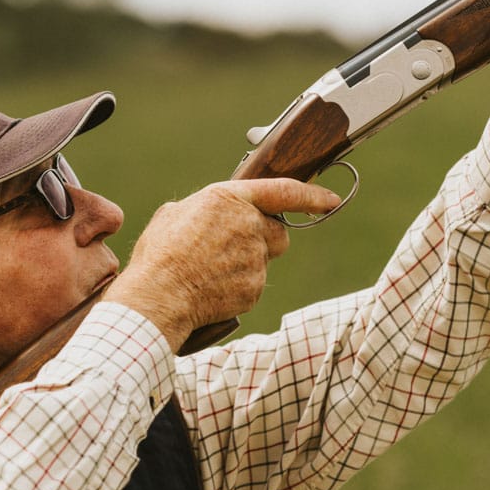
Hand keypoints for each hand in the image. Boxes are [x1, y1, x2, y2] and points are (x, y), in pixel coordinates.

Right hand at [102, 177, 340, 351]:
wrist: (158, 297)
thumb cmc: (159, 256)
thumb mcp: (171, 215)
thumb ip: (200, 208)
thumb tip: (203, 214)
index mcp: (229, 199)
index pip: (283, 191)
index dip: (312, 195)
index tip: (330, 199)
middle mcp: (249, 225)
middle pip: (278, 232)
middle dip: (263, 240)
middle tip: (232, 250)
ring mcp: (255, 258)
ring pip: (265, 260)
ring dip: (248, 264)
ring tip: (212, 272)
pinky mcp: (255, 287)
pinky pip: (254, 285)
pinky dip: (237, 288)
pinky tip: (211, 289)